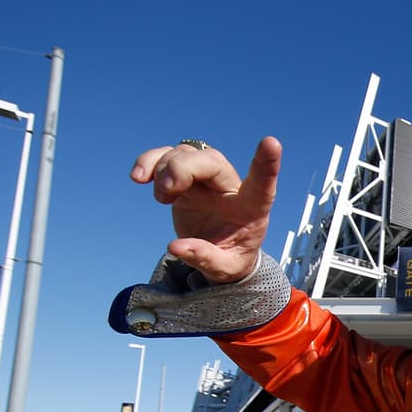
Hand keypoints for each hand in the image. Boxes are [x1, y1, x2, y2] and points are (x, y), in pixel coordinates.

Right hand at [130, 137, 281, 282]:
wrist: (218, 254)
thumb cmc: (231, 259)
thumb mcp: (224, 269)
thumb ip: (205, 258)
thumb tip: (176, 247)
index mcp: (251, 208)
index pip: (262, 183)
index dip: (266, 164)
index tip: (272, 143)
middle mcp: (230, 187)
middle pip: (212, 161)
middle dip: (184, 167)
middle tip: (167, 190)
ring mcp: (206, 180)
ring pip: (187, 153)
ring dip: (165, 168)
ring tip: (161, 198)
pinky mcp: (185, 178)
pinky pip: (167, 156)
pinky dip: (151, 161)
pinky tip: (138, 177)